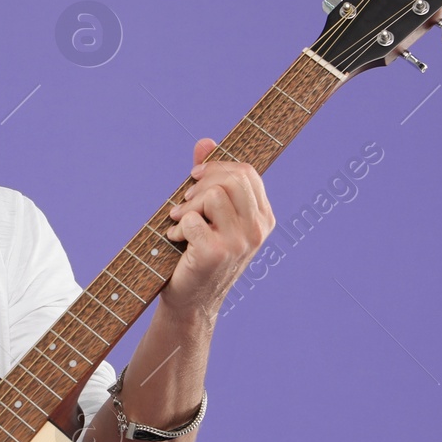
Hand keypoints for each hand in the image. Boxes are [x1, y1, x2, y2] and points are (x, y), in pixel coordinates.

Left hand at [162, 138, 274, 319]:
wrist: (191, 300)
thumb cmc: (199, 252)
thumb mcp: (209, 214)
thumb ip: (210, 176)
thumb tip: (205, 141)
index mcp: (263, 217)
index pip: (247, 172)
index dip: (217, 167)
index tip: (195, 178)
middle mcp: (257, 229)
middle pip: (231, 178)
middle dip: (200, 184)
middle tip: (184, 203)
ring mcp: (240, 242)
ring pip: (212, 195)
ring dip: (186, 207)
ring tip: (180, 224)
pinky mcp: (216, 253)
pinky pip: (192, 219)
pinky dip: (177, 227)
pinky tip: (178, 241)